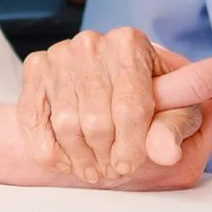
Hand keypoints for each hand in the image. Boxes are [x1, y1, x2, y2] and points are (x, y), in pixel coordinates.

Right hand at [18, 28, 211, 188]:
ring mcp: (61, 54)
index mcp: (132, 44)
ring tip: (94, 167)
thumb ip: (175, 130)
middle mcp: (93, 43)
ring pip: (66, 127)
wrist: (106, 87)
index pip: (131, 109)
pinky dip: (53, 153)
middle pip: (97, 123)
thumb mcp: (176, 112)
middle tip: (113, 168)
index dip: (132, 147)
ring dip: (81, 159)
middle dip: (107, 156)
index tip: (130, 165)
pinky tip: (69, 159)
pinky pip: (36, 126)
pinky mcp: (36, 68)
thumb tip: (167, 153)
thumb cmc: (146, 100)